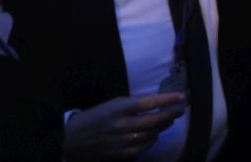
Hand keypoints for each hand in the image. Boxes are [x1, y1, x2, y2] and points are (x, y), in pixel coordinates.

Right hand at [62, 93, 185, 159]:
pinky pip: (143, 147)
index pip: (149, 102)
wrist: (70, 140)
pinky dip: (152, 140)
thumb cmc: (92, 118)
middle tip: (181, 110)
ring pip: (151, 134)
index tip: (181, 96)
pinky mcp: (120, 154)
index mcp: (119, 108)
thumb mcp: (111, 105)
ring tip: (169, 121)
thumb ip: (131, 105)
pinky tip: (155, 135)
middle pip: (154, 119)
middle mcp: (122, 124)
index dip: (167, 99)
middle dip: (171, 114)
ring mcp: (122, 141)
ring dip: (163, 127)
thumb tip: (154, 104)